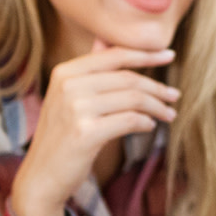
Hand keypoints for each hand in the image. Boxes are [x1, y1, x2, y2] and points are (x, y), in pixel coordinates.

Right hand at [9, 41, 178, 215]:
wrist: (41, 177)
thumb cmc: (60, 137)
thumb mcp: (67, 97)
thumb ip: (88, 69)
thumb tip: (104, 38)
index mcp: (65, 72)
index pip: (114, 55)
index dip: (145, 54)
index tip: (169, 55)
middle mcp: (68, 86)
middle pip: (127, 78)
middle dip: (156, 87)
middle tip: (175, 95)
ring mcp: (76, 109)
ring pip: (133, 99)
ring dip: (157, 107)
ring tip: (169, 114)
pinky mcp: (86, 133)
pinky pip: (129, 120)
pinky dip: (145, 122)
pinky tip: (150, 126)